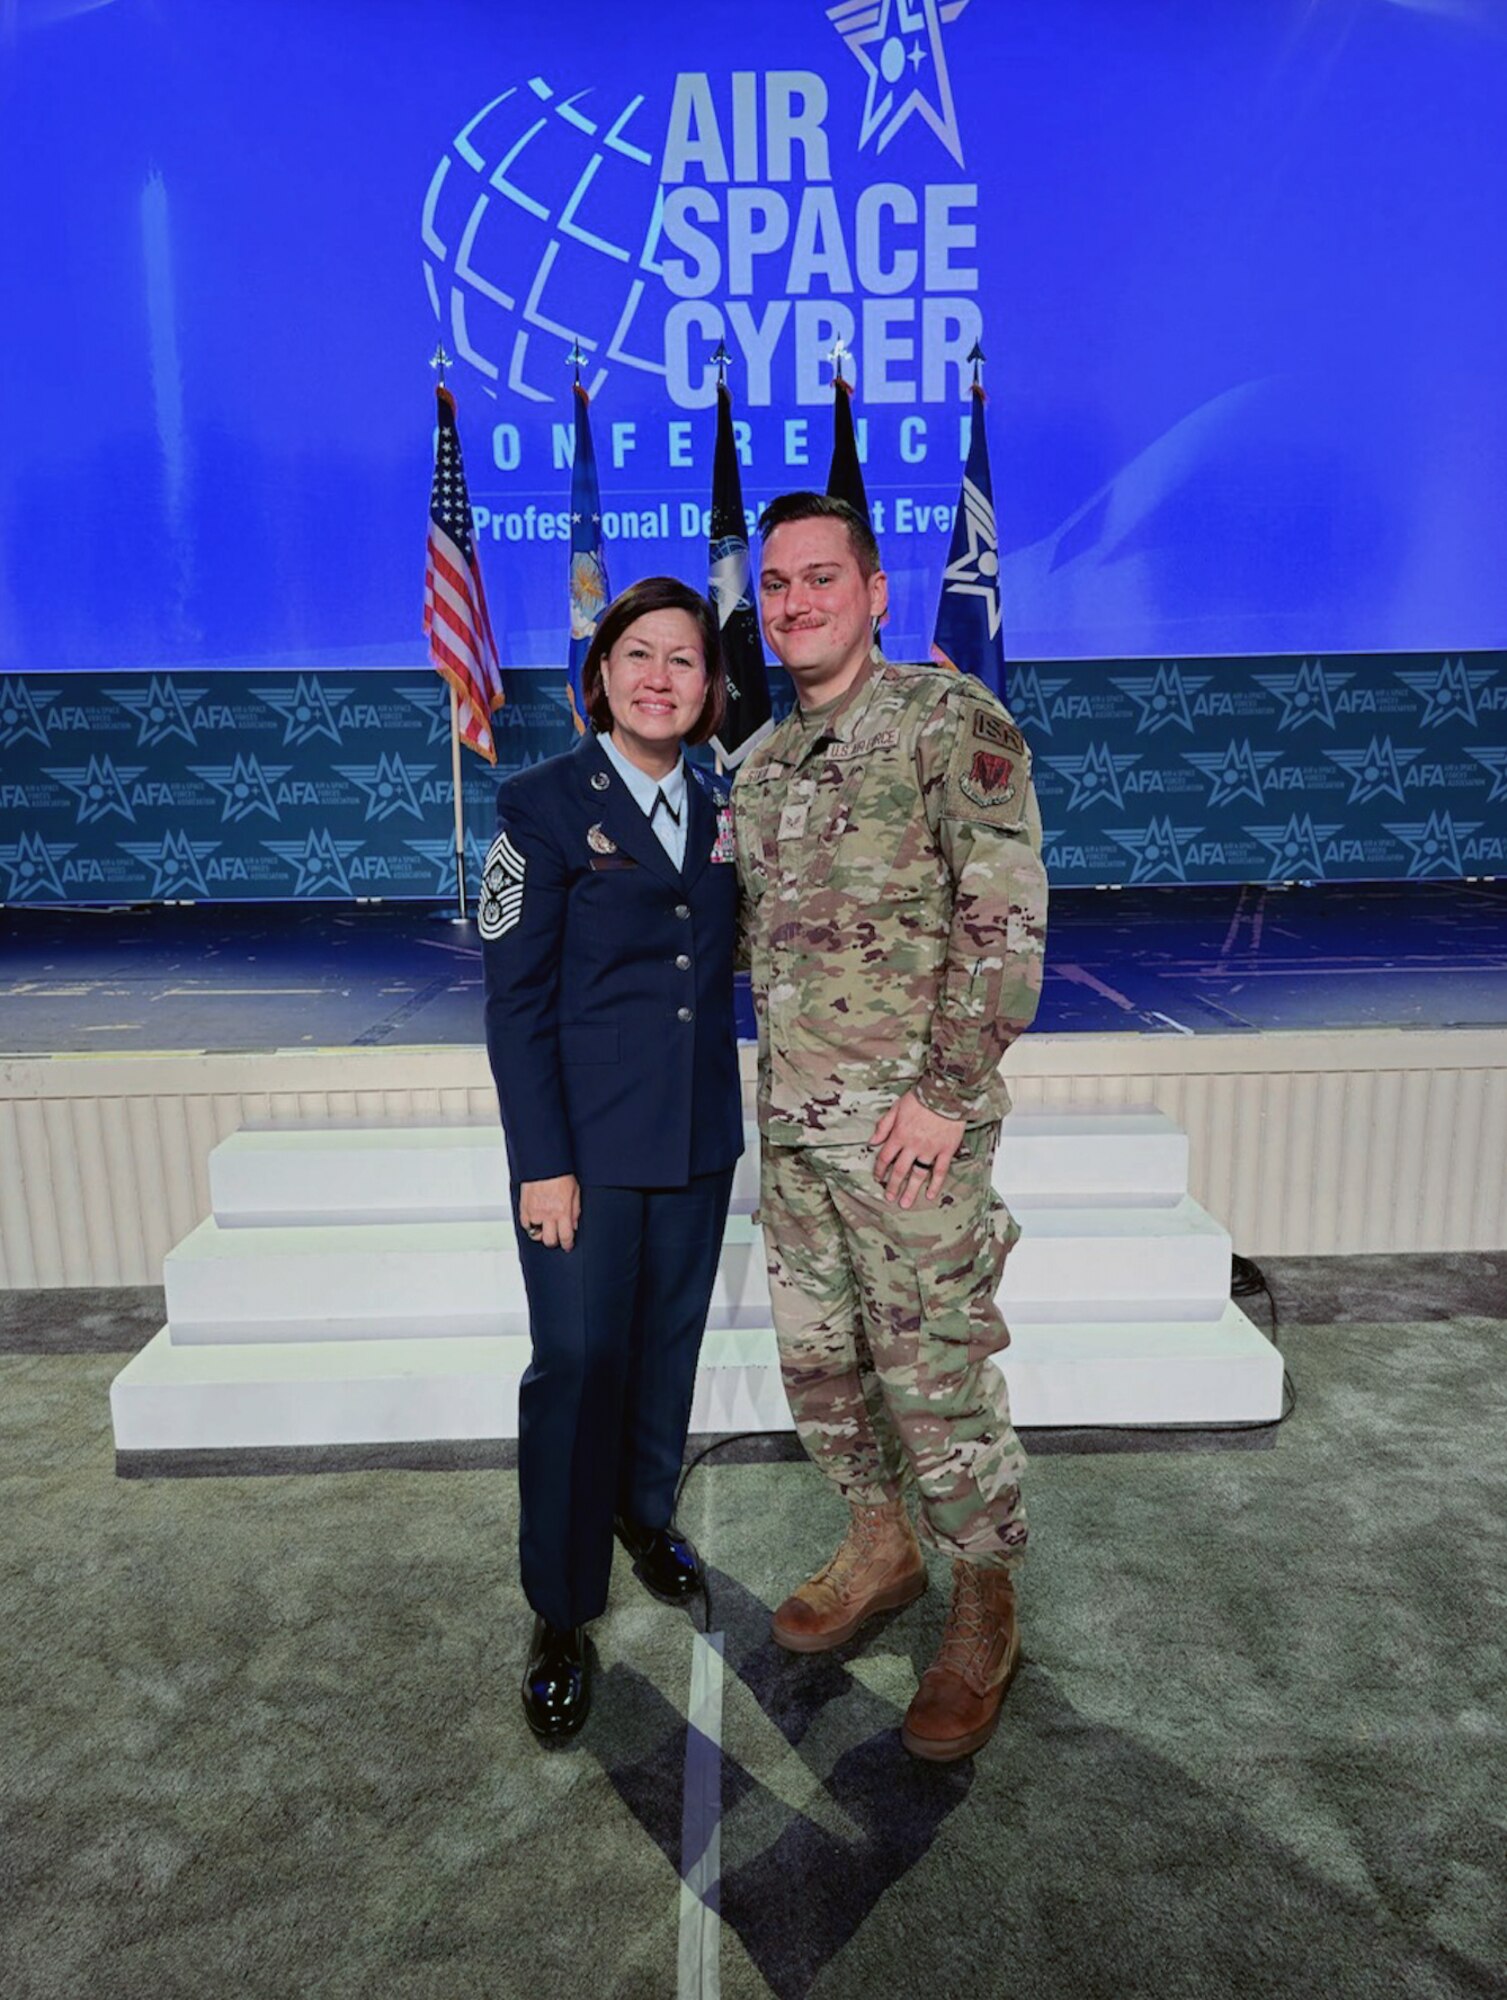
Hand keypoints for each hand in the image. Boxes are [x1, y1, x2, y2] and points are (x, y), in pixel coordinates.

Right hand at [519, 1174, 580, 1250]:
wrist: (544, 1163)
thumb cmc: (560, 1174)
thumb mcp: (575, 1192)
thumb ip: (575, 1211)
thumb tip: (574, 1225)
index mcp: (563, 1212)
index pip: (565, 1237)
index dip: (567, 1245)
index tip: (568, 1246)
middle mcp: (548, 1214)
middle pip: (549, 1240)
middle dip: (554, 1241)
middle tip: (556, 1237)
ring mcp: (535, 1212)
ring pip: (535, 1234)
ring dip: (540, 1233)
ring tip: (545, 1228)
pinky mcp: (524, 1207)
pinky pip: (525, 1224)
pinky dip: (530, 1225)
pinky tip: (535, 1220)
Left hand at [871, 1092, 964, 1207]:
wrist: (946, 1093)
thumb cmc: (921, 1098)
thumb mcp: (896, 1107)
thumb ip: (884, 1126)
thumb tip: (872, 1141)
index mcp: (900, 1135)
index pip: (885, 1157)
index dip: (880, 1169)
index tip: (877, 1177)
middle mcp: (913, 1145)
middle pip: (900, 1170)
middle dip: (893, 1185)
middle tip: (889, 1197)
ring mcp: (930, 1149)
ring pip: (918, 1174)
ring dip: (911, 1190)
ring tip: (905, 1203)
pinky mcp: (946, 1150)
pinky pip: (940, 1171)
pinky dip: (935, 1184)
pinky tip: (930, 1194)